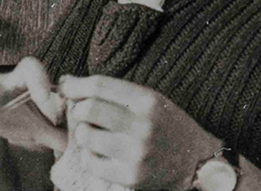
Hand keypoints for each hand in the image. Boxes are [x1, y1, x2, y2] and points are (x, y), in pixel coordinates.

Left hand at [59, 75, 220, 189]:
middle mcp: (143, 125)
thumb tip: (67, 83)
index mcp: (148, 101)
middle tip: (82, 113)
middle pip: (88, 109)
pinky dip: (89, 155)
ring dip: (83, 133)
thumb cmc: (166, 125)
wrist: (194, 161)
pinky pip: (91, 162)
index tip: (66, 86)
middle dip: (78, 109)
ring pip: (86, 136)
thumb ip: (113, 92)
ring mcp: (136, 153)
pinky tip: (101, 153)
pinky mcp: (130, 176)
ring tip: (95, 133)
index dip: (76, 84)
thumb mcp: (149, 100)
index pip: (100, 86)